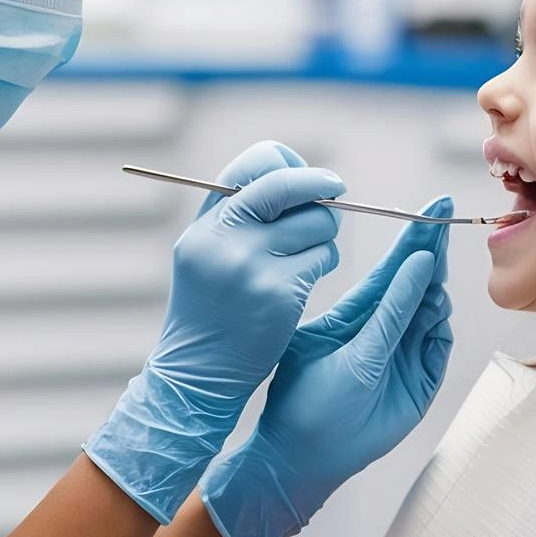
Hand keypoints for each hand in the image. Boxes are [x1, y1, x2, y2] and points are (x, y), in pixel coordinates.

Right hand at [85, 142, 343, 522]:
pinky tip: (306, 280)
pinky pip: (323, 258)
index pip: (252, 165)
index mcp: (206, 226)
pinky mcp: (280, 294)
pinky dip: (324, 263)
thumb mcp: (205, 255)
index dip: (285, 161)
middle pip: (288, 184)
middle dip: (321, 184)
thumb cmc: (210, 310)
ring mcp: (252, 266)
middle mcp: (224, 239)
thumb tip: (293, 175)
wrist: (199, 374)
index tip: (303, 173)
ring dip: (324, 234)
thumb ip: (236, 215)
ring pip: (316, 222)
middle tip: (337, 189)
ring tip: (308, 255)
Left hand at [201, 199, 456, 536]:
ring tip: (431, 269)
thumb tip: (413, 264)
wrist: (298, 457)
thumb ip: (381, 312)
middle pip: (418, 285)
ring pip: (431, 314)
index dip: (413, 240)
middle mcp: (386, 332)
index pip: (393, 270)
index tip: (433, 207)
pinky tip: (434, 308)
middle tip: (444, 221)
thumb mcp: (336, 347)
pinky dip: (439, 329)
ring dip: (434, 289)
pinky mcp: (418, 385)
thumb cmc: (301, 401)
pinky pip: (436, 350)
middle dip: (432, 254)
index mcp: (359, 317)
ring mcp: (405, 358)